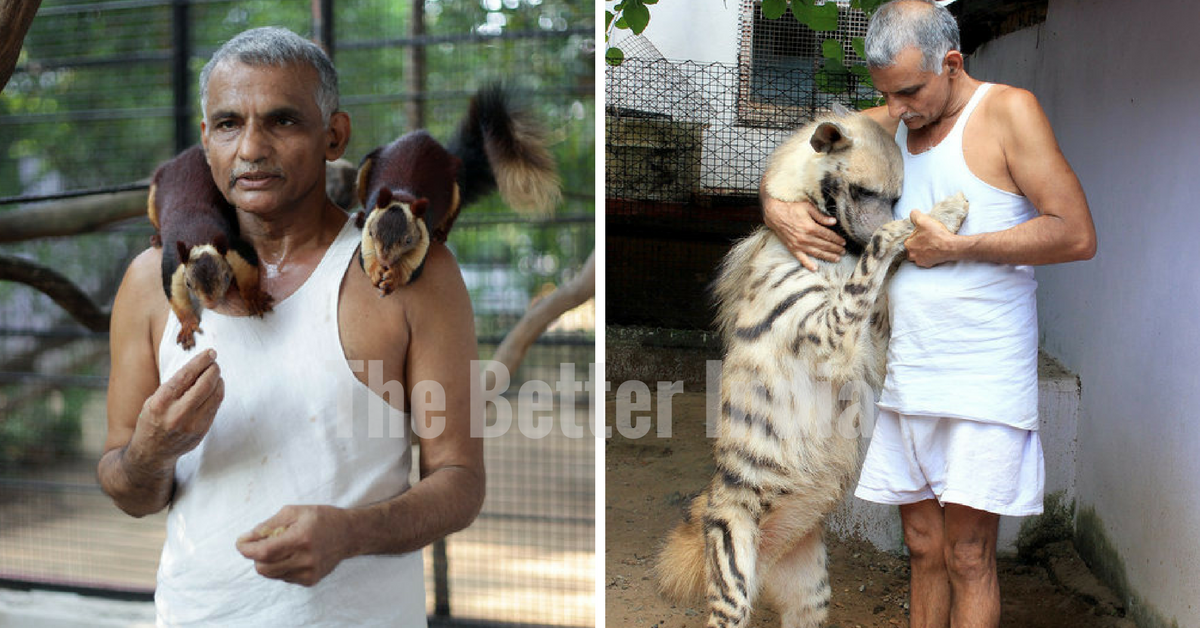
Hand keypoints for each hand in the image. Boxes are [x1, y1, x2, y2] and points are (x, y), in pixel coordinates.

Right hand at [127, 349, 223, 466]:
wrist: (151, 453)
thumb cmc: (152, 420)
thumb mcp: (153, 401)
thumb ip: (173, 387)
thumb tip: (198, 366)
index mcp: (160, 402)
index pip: (186, 375)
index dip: (200, 361)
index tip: (210, 352)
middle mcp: (176, 414)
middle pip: (205, 384)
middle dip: (213, 369)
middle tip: (215, 362)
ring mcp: (191, 425)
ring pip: (214, 396)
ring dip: (218, 380)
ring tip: (216, 373)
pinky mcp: (201, 432)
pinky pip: (215, 408)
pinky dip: (218, 394)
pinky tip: (216, 387)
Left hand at [237, 505, 352, 586]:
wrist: (349, 534)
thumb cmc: (322, 518)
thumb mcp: (295, 511)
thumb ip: (269, 524)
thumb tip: (248, 537)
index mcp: (301, 538)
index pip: (264, 552)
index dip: (247, 549)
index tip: (241, 543)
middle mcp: (305, 558)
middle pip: (263, 567)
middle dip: (256, 556)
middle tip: (261, 543)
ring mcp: (309, 572)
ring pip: (272, 574)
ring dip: (268, 562)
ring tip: (280, 548)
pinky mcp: (311, 580)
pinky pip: (284, 577)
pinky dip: (281, 567)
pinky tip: (292, 555)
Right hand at [762, 195, 844, 270]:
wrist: (774, 213)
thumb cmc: (791, 208)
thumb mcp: (808, 207)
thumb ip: (821, 216)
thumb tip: (834, 222)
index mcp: (811, 227)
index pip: (828, 236)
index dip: (837, 239)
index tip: (843, 242)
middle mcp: (806, 238)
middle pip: (825, 245)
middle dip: (835, 249)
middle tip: (843, 252)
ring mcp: (799, 244)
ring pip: (817, 253)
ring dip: (828, 256)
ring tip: (837, 259)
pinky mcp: (792, 248)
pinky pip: (801, 258)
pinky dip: (808, 264)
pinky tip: (815, 269)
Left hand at [905, 209, 961, 267]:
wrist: (950, 246)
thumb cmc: (936, 234)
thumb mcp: (923, 220)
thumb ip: (914, 215)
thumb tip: (912, 213)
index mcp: (908, 244)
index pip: (909, 238)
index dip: (916, 234)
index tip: (923, 232)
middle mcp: (912, 254)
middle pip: (912, 247)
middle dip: (918, 243)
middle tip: (927, 238)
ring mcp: (920, 261)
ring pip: (918, 254)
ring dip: (922, 250)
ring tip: (931, 244)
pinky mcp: (928, 264)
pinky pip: (926, 259)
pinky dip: (929, 255)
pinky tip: (934, 250)